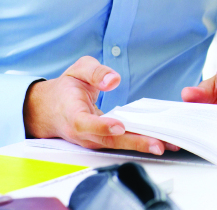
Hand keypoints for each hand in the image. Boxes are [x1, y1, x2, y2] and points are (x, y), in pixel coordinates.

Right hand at [23, 56, 177, 154]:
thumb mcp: (78, 70)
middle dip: (135, 143)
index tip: (119, 126)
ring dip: (142, 146)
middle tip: (159, 144)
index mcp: (72, 114)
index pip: (85, 124)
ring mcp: (93, 140)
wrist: (49, 109)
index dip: (102, 126)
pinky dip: (140, 143)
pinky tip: (161, 141)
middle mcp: (83, 133)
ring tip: (167, 144)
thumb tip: (113, 80)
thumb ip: (96, 72)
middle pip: (108, 141)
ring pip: (118, 146)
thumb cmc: (66, 89)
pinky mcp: (103, 141)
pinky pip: (121, 143)